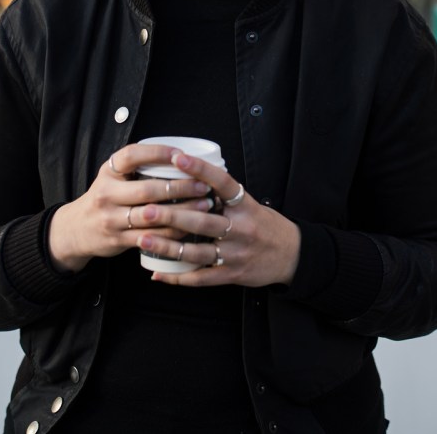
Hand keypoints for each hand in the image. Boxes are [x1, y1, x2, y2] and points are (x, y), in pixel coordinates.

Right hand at [47, 144, 212, 272]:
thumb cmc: (105, 197)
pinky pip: (152, 237)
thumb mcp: (112, 176)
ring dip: (183, 211)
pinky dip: (173, 232)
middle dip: (180, 187)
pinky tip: (190, 226)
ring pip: (153, 216)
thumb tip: (181, 157)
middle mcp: (107, 193)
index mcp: (108, 172)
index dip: (158, 153)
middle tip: (203, 185)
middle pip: (148, 189)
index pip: (132, 156)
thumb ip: (136, 166)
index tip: (182, 154)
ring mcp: (111, 219)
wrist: (76, 229)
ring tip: (204, 205)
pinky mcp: (118, 240)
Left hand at [139, 149, 300, 287]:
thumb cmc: (264, 225)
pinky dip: (178, 277)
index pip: (221, 182)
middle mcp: (241, 228)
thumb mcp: (249, 204)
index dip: (200, 169)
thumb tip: (188, 177)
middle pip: (203, 221)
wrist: (292, 255)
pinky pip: (202, 277)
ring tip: (143, 239)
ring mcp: (236, 253)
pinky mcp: (233, 274)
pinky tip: (158, 274)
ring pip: (197, 251)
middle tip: (147, 209)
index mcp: (245, 205)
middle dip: (173, 215)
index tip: (177, 157)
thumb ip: (223, 195)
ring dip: (168, 247)